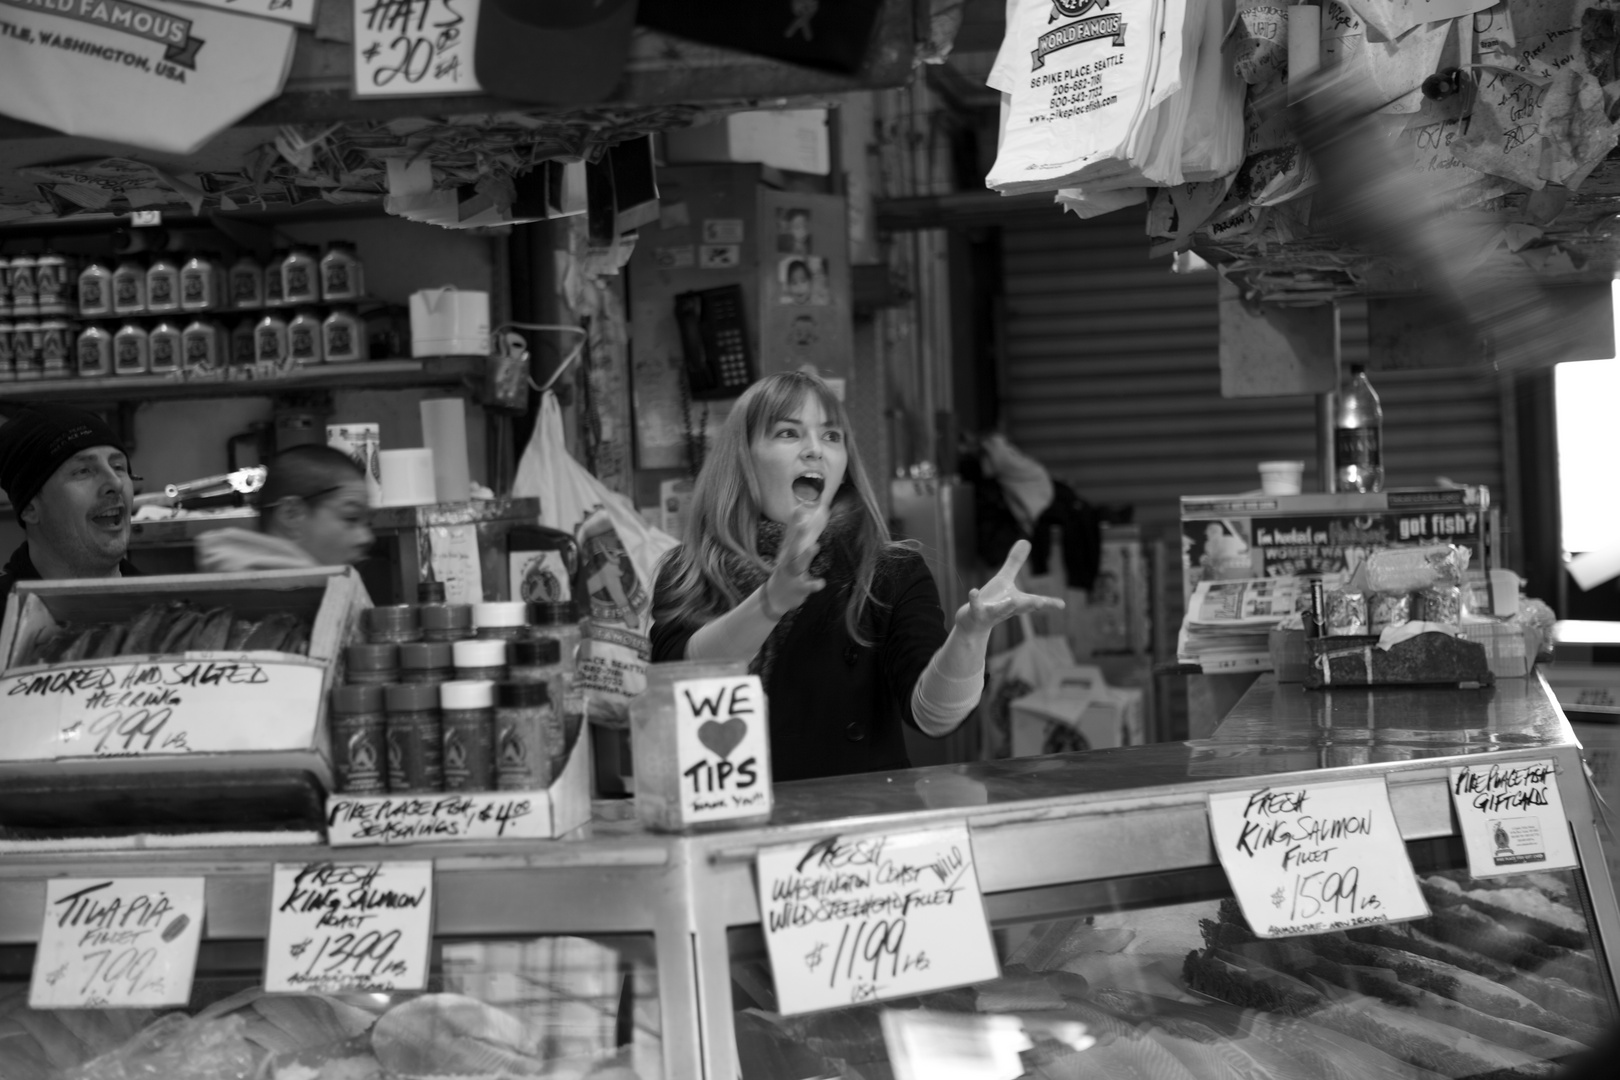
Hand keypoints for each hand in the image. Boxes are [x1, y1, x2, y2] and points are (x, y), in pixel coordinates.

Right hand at [762, 502, 829, 618]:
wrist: (775, 597)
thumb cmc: (786, 570)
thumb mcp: (790, 553)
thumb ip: (798, 536)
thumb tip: (803, 515)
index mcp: (787, 551)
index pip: (790, 533)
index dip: (794, 520)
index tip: (799, 506)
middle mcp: (788, 561)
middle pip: (793, 546)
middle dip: (798, 534)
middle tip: (804, 522)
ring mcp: (792, 574)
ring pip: (799, 564)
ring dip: (807, 555)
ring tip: (815, 546)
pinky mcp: (798, 587)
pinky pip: (807, 586)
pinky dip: (814, 584)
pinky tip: (821, 582)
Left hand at [955, 540, 1064, 633]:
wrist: (973, 622)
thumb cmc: (993, 600)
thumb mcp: (1004, 579)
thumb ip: (1015, 562)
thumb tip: (1026, 541)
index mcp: (1017, 602)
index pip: (1035, 602)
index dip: (1049, 603)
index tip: (1062, 605)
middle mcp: (1007, 608)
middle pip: (1020, 607)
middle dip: (1030, 605)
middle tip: (1040, 603)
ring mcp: (991, 612)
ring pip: (1000, 610)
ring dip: (1007, 606)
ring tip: (1014, 600)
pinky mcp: (976, 613)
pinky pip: (975, 606)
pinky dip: (974, 599)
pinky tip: (973, 591)